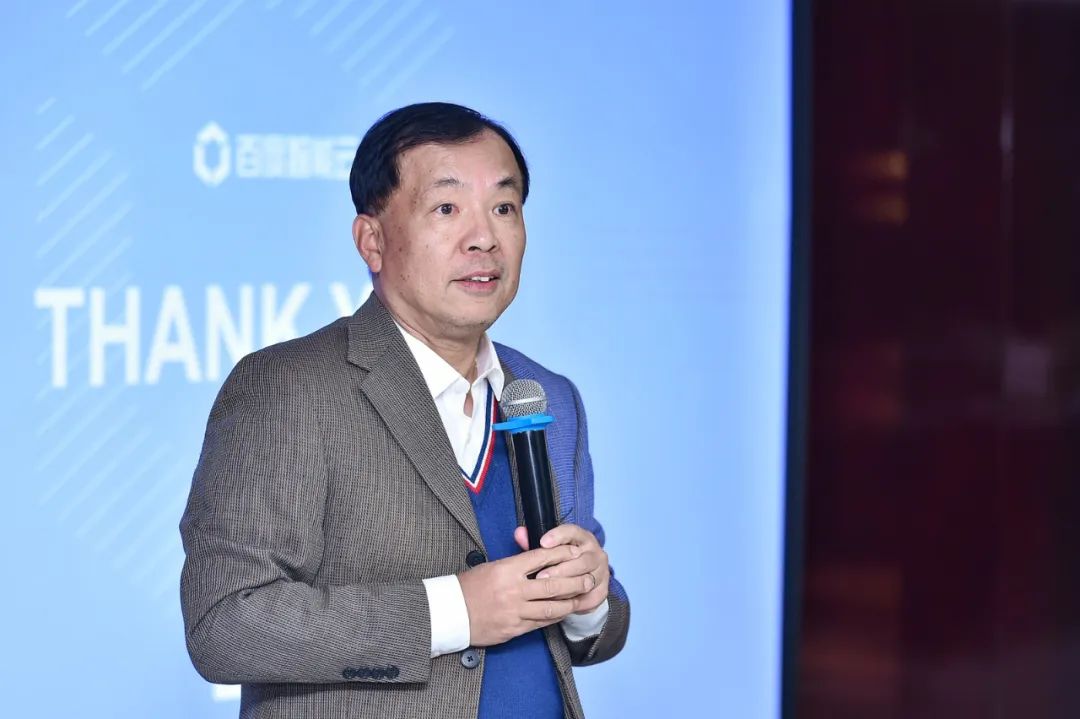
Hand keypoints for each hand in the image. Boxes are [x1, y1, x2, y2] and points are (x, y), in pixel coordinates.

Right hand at [457, 543, 586, 646]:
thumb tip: (540, 558)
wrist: (450, 613)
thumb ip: (516, 563)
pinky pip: (541, 623)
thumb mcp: (491, 566)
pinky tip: (563, 612)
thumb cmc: (469, 586)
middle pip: (553, 584)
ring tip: (581, 597)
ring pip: (551, 607)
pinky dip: (555, 617)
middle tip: (589, 578)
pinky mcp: (514, 629)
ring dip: (570, 602)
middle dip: (575, 581)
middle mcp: (513, 590)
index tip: (575, 552)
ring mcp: (515, 611)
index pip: (541, 558)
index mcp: (506, 569)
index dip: (562, 554)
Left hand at [514, 524, 609, 614]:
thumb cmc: (560, 561)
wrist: (581, 578)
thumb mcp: (547, 550)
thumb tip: (519, 533)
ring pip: (587, 579)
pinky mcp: (603, 590)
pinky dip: (577, 602)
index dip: (558, 536)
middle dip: (560, 569)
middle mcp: (595, 552)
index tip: (542, 543)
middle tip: (540, 577)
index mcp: (582, 537)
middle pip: (582, 559)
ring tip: (548, 594)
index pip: (572, 532)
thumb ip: (532, 541)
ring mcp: (602, 572)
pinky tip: (560, 606)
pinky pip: (591, 597)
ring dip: (567, 588)